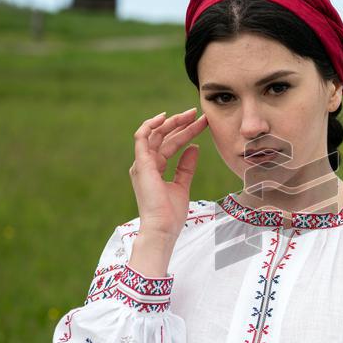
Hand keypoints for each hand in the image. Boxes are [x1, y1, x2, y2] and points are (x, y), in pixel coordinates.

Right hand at [130, 108, 208, 238]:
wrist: (163, 228)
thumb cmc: (170, 213)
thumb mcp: (182, 185)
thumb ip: (186, 167)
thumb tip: (194, 148)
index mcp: (154, 168)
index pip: (171, 144)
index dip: (186, 132)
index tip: (202, 123)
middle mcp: (146, 163)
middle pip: (164, 137)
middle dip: (181, 124)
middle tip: (197, 114)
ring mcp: (142, 163)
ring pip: (155, 134)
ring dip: (172, 122)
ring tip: (189, 115)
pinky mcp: (141, 164)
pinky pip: (141, 138)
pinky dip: (150, 125)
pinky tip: (164, 118)